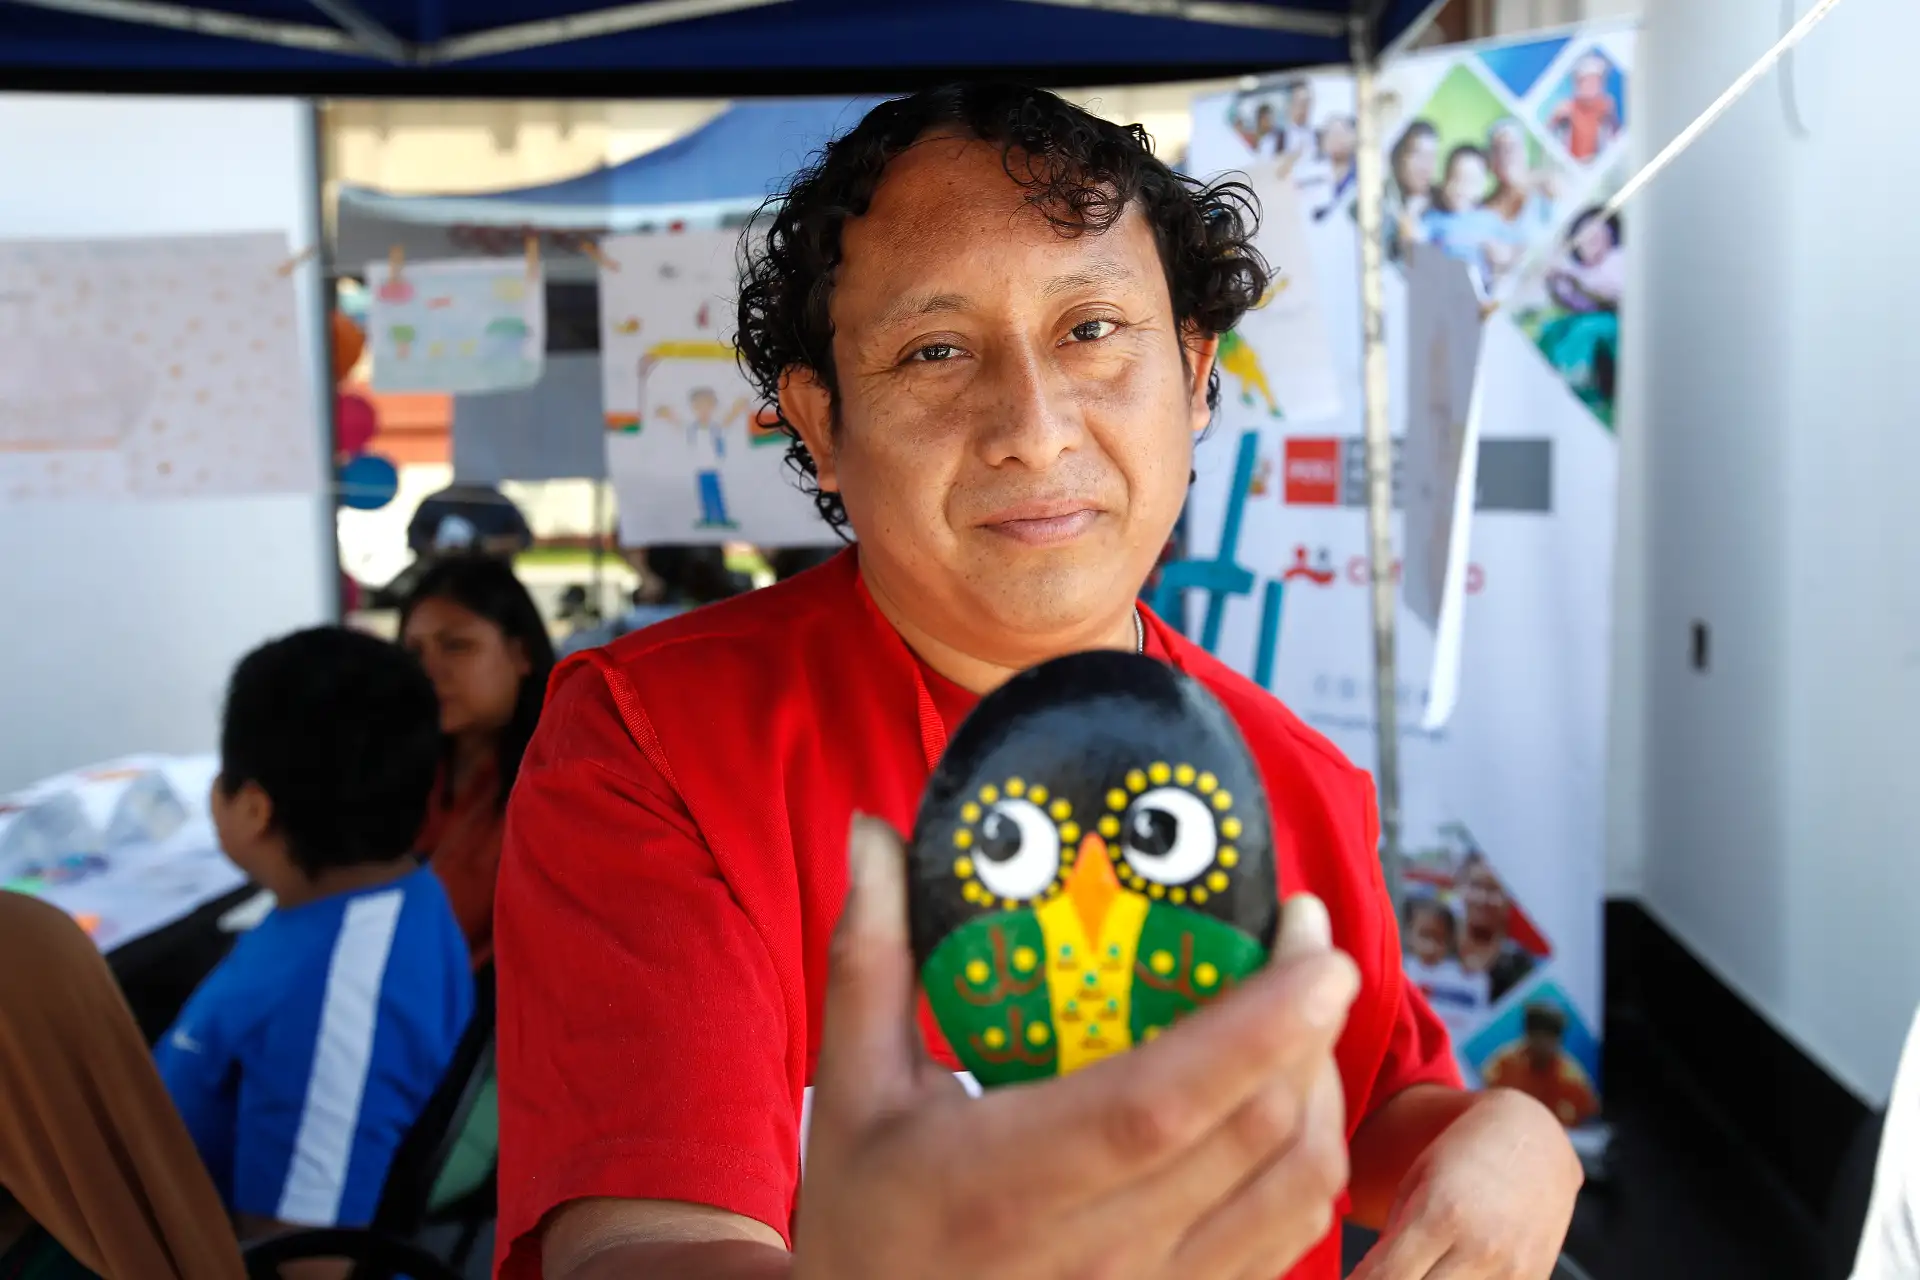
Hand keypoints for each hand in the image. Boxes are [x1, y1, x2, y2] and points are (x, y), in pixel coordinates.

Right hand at [793, 815, 1360, 1279]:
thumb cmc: (865, 1220)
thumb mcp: (850, 1092)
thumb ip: (870, 957)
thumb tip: (873, 832)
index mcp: (1009, 1181)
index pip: (1160, 1103)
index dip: (1255, 1026)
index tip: (1312, 945)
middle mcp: (1100, 1252)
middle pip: (1259, 1133)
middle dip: (1311, 1020)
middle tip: (1305, 934)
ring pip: (1297, 1186)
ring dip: (1321, 1084)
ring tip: (1303, 1007)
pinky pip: (1291, 1234)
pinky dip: (1310, 1154)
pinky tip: (1285, 1095)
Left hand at [1350, 1089, 1580, 1279]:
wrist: (1538, 1140)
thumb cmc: (1466, 1152)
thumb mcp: (1417, 1181)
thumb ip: (1392, 1236)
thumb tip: (1368, 1278)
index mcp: (1440, 1214)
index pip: (1385, 1277)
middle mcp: (1478, 1248)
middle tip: (1382, 1273)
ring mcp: (1511, 1270)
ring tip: (1416, 1268)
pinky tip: (1451, 1271)